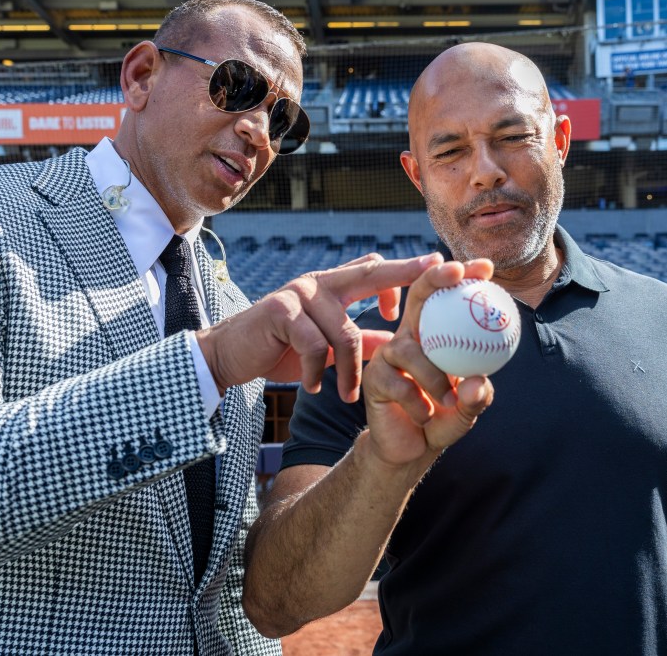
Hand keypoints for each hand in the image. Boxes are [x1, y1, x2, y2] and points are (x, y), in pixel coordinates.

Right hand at [196, 252, 443, 401]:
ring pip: (345, 331)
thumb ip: (362, 343)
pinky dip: (315, 372)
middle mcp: (319, 282)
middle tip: (437, 268)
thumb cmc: (281, 350)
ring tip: (347, 397)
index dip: (405, 271)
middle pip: (370, 272)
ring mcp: (299, 292)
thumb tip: (402, 346)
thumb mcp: (328, 348)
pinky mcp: (280, 311)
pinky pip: (314, 345)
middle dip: (407, 272)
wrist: (229, 356)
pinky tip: (311, 388)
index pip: (374, 269)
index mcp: (333, 287)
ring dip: (350, 371)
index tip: (436, 271)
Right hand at [361, 259, 496, 471]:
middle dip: (435, 278)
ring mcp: (389, 355)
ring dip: (434, 377)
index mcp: (434, 334)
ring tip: (449, 400)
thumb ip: (477, 396)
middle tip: (457, 272)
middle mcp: (409, 337)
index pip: (447, 298)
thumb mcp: (468, 408)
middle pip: (418, 297)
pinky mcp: (374, 377)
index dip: (463, 277)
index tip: (486, 268)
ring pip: (410, 350)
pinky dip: (418, 403)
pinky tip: (424, 415)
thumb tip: (478, 382)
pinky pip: (399, 384)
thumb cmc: (442, 419)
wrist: (409, 449)